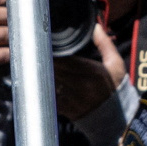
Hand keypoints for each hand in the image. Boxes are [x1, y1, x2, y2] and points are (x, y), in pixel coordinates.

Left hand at [0, 0, 119, 120]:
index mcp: (91, 72)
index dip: (50, 49)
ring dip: (38, 71)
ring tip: (29, 60)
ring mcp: (70, 99)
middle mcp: (79, 86)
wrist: (117, 120)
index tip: (42, 39)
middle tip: (29, 45)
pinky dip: (41, 87)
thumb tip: (95, 26)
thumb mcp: (116, 63)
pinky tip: (35, 79)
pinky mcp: (64, 109)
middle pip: (52, 68)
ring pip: (47, 81)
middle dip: (41, 57)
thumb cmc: (116, 89)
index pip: (64, 58)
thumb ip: (104, 43)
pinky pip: (48, 95)